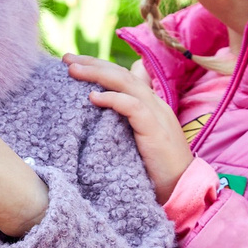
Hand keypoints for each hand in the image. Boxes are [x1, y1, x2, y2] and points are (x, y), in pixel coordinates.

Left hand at [65, 54, 191, 202]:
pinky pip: (133, 106)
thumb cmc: (156, 169)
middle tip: (66, 58)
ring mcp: (157, 114)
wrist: (181, 189)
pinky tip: (93, 97)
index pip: (123, 75)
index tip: (73, 62)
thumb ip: (124, 121)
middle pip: (122, 73)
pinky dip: (113, 98)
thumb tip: (100, 106)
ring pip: (126, 83)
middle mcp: (155, 103)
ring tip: (73, 70)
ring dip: (97, 74)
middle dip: (93, 63)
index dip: (99, 65)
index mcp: (151, 103)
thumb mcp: (136, 139)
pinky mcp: (155, 129)